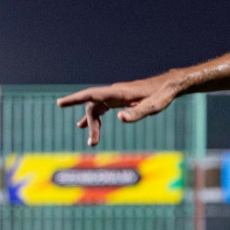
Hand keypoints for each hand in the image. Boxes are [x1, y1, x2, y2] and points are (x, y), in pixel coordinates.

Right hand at [57, 75, 180, 147]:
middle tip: (93, 143)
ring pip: (97, 109)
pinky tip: (94, 128)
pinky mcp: (120, 99)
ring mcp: (116, 95)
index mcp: (118, 93)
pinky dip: (98, 118)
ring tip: (92, 142)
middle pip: (93, 107)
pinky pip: (103, 108)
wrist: (169, 85)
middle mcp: (114, 92)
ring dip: (94, 124)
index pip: (91, 95)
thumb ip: (137, 113)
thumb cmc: (162, 95)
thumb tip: (120, 119)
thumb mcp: (153, 107)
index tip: (59, 103)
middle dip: (91, 125)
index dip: (74, 99)